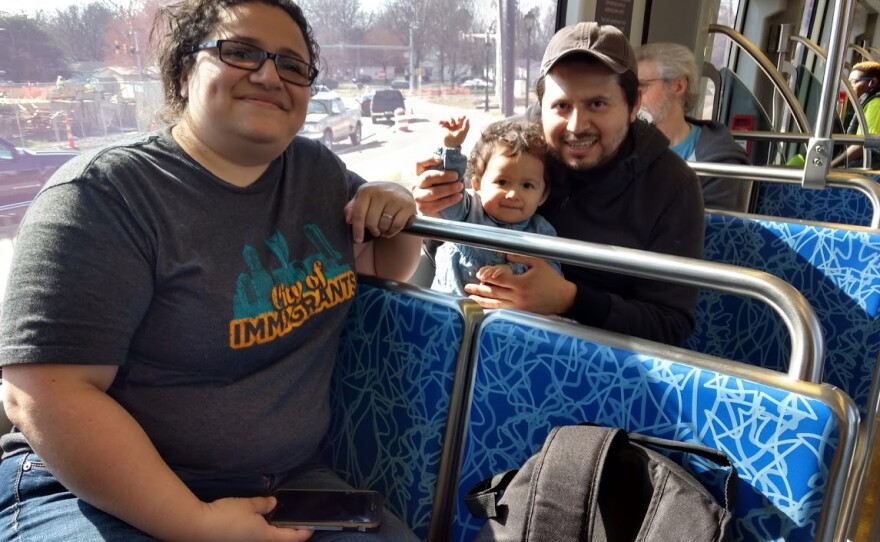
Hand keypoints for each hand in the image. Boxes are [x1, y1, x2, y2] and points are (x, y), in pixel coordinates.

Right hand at [191, 496, 312, 541]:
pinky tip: (259, 521)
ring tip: (277, 518)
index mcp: (267, 539)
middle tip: (294, 519)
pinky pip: (256, 539)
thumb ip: (264, 504)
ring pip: (267, 540)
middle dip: (289, 532)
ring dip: (274, 532)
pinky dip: (262, 532)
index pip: (294, 538)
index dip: (304, 531)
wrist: (197, 528)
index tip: (312, 525)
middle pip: (280, 541)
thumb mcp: (249, 505)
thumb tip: (273, 504)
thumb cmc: (226, 517)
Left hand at [345, 182, 415, 242]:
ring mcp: (396, 198)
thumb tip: (348, 220)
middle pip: (371, 222)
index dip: (357, 229)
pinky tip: (390, 229)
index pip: (359, 213)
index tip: (357, 240)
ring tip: (383, 227)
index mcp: (367, 190)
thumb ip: (352, 208)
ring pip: (383, 225)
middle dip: (372, 229)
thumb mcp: (362, 199)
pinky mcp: (407, 205)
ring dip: (382, 231)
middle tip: (375, 229)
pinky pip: (396, 226)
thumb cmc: (376, 198)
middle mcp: (381, 192)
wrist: (399, 191)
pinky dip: (391, 232)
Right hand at [412, 155, 462, 216]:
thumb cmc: (442, 190)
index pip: (419, 163)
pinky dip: (450, 200)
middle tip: (456, 176)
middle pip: (427, 177)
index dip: (429, 159)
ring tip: (460, 187)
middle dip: (443, 176)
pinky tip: (458, 196)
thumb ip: (447, 170)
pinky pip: (438, 204)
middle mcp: (416, 184)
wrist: (440, 210)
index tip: (441, 160)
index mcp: (419, 174)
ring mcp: (418, 197)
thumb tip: (458, 164)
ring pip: (433, 192)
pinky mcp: (423, 209)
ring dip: (449, 189)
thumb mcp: (443, 178)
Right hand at [439, 115, 469, 147]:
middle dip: (457, 117)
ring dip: (451, 119)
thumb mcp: (463, 133)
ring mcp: (449, 125)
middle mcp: (455, 125)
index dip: (463, 116)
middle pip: (456, 117)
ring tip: (451, 124)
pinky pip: (441, 121)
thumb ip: (467, 126)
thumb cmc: (457, 140)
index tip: (462, 118)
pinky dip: (441, 121)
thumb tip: (468, 118)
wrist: (449, 145)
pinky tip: (442, 123)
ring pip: (450, 118)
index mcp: (460, 126)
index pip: (462, 118)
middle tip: (457, 121)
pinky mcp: (443, 126)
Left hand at [467, 254, 575, 314]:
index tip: (479, 274)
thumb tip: (503, 255)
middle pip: (493, 293)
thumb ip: (519, 257)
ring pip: (495, 304)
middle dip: (479, 289)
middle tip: (467, 286)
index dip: (487, 277)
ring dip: (481, 301)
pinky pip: (502, 312)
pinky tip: (483, 309)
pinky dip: (492, 310)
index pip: (498, 280)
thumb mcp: (537, 263)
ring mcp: (519, 308)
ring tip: (470, 298)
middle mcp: (518, 297)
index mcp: (521, 284)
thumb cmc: (551, 279)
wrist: (564, 299)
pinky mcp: (521, 315)